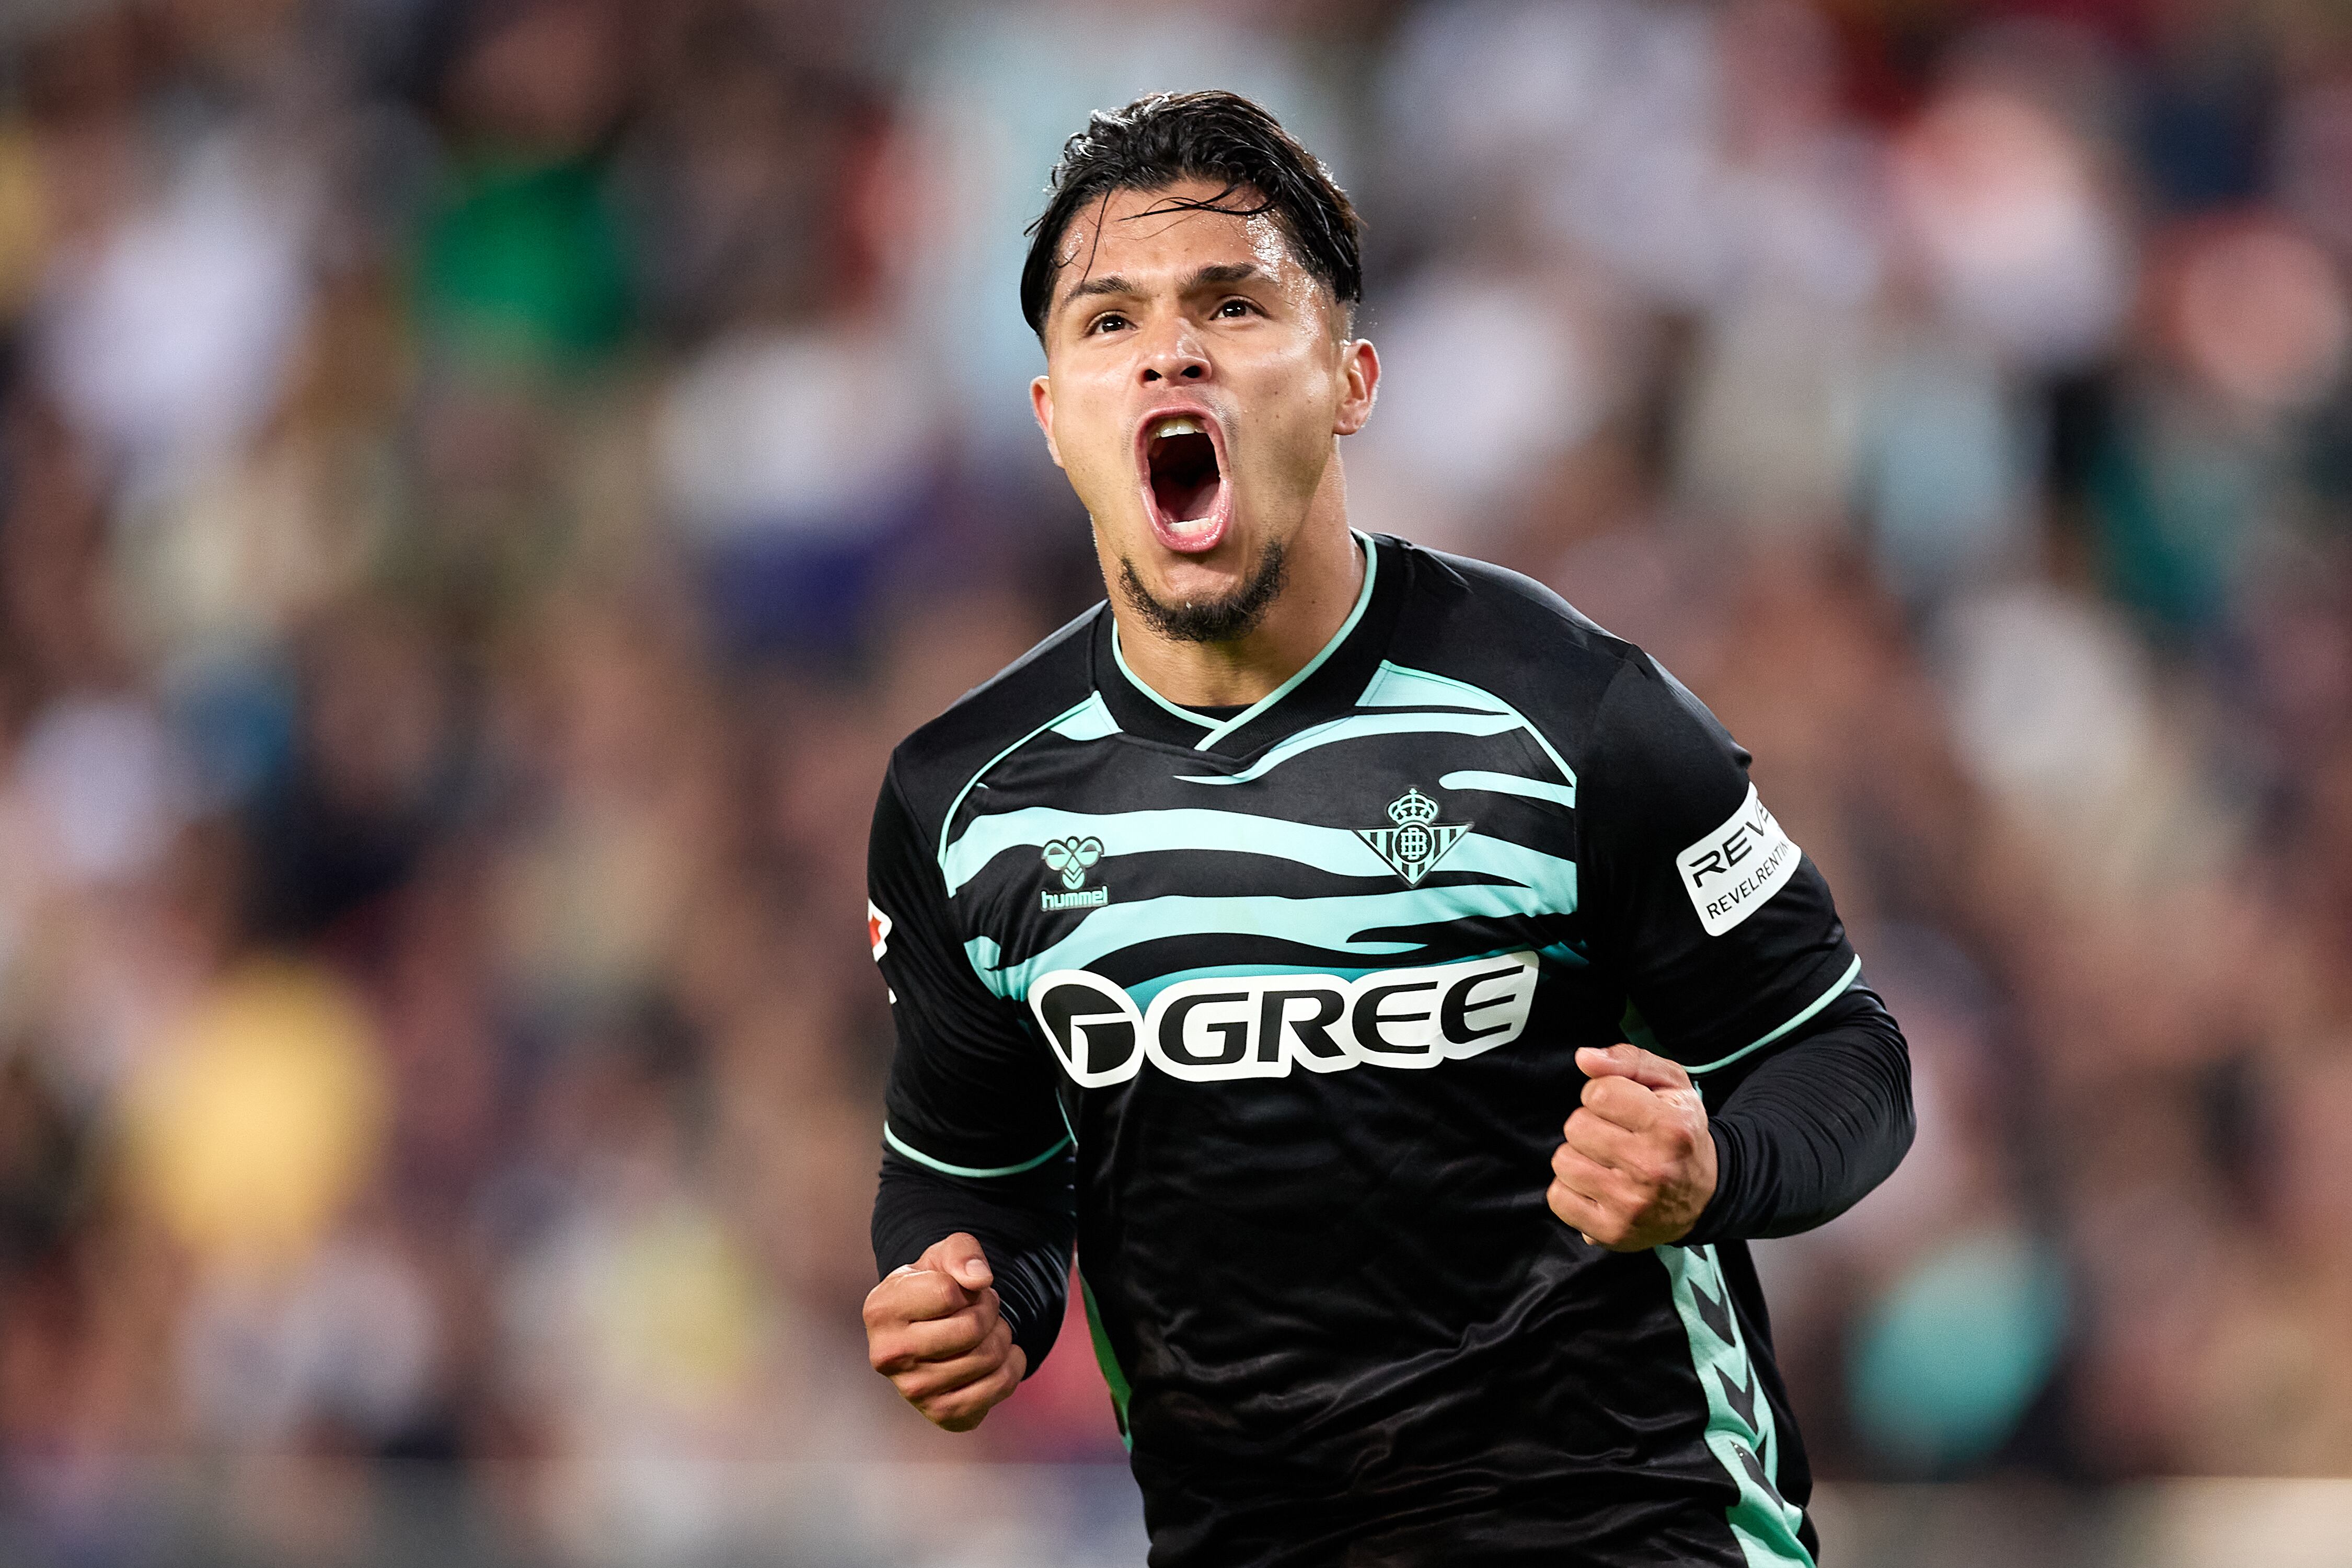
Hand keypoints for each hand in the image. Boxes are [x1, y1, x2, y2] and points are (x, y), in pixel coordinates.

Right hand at [862, 1232, 1026, 1430]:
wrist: (931, 1332)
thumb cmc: (935, 1287)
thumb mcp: (943, 1255)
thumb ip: (962, 1252)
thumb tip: (979, 1279)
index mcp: (880, 1310)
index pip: (948, 1293)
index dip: (969, 1288)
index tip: (962, 1291)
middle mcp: (887, 1356)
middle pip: (972, 1328)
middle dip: (989, 1311)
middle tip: (981, 1310)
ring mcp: (913, 1391)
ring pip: (989, 1357)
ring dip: (1002, 1336)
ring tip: (985, 1332)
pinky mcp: (943, 1414)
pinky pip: (1001, 1386)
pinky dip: (1013, 1365)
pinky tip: (999, 1357)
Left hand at [1547, 1043, 1716, 1251]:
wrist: (1705, 1196)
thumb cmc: (1680, 1131)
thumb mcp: (1670, 1083)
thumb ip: (1628, 1060)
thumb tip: (1584, 1057)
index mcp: (1670, 1126)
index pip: (1597, 1093)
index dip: (1602, 1095)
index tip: (1621, 1107)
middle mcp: (1651, 1168)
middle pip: (1576, 1127)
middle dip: (1590, 1125)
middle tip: (1616, 1136)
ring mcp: (1630, 1205)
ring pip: (1563, 1161)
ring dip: (1579, 1156)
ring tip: (1607, 1162)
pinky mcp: (1612, 1233)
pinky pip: (1558, 1198)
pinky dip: (1571, 1190)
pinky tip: (1598, 1186)